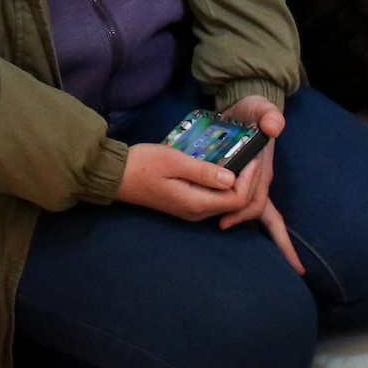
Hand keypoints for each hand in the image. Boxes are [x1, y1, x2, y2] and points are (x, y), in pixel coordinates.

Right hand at [115, 143, 245, 220]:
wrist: (116, 176)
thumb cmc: (143, 164)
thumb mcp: (174, 161)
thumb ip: (203, 171)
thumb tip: (232, 178)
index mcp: (196, 204)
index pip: (237, 200)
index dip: (250, 180)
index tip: (251, 156)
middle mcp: (197, 213)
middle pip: (235, 204)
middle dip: (248, 181)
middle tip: (251, 155)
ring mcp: (191, 210)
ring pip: (225, 202)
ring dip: (237, 182)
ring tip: (240, 158)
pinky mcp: (186, 204)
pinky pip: (214, 198)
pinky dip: (224, 184)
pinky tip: (223, 166)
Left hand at [218, 95, 303, 274]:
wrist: (250, 106)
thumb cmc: (256, 110)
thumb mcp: (262, 108)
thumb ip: (270, 115)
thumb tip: (274, 126)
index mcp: (263, 171)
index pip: (260, 203)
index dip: (255, 221)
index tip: (244, 231)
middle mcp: (260, 179)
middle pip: (255, 211)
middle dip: (247, 223)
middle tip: (223, 227)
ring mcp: (252, 178)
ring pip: (250, 207)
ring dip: (239, 217)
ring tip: (222, 224)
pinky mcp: (241, 173)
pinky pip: (239, 195)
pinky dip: (234, 207)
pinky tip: (222, 212)